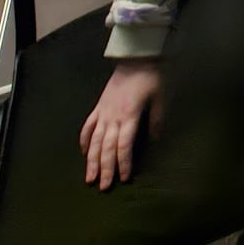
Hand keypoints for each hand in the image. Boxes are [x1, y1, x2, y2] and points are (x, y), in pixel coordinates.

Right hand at [80, 59, 162, 189]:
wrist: (135, 57)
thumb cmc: (151, 77)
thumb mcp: (161, 97)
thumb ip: (157, 119)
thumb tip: (155, 140)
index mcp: (129, 116)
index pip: (124, 145)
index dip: (123, 162)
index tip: (124, 178)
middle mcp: (113, 117)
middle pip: (106, 147)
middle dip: (105, 168)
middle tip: (103, 187)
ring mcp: (103, 112)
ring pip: (93, 141)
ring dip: (91, 160)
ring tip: (89, 178)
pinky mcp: (98, 106)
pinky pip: (88, 126)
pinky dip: (84, 140)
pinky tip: (83, 153)